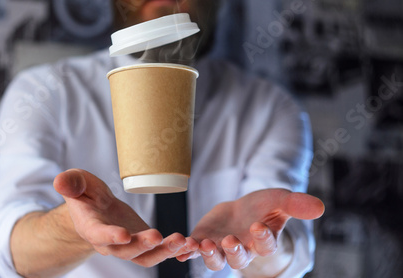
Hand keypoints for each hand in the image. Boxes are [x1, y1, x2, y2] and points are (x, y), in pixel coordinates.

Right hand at [54, 169, 197, 266]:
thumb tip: (60, 181)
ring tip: (182, 241)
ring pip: (145, 257)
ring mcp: (127, 246)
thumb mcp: (77, 183)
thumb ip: (71, 183)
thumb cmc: (85, 194)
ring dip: (164, 252)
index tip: (123, 234)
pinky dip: (173, 250)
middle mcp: (109, 243)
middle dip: (143, 246)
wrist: (95, 209)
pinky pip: (158, 253)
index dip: (110, 236)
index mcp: (90, 227)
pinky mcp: (142, 244)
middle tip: (159, 236)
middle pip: (126, 250)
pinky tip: (189, 243)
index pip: (99, 234)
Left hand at [177, 189, 323, 272]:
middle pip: (238, 259)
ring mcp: (220, 248)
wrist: (240, 209)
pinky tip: (178, 246)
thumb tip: (320, 206)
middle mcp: (241, 250)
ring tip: (201, 244)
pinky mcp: (202, 241)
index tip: (257, 226)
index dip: (262, 238)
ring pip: (215, 260)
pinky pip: (192, 251)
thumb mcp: (279, 200)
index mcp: (262, 242)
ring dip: (208, 254)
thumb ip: (295, 204)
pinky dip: (184, 251)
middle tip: (230, 241)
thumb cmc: (261, 206)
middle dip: (233, 252)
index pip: (265, 246)